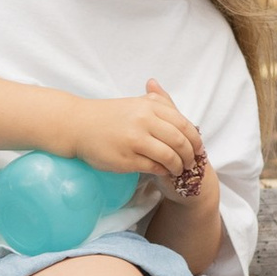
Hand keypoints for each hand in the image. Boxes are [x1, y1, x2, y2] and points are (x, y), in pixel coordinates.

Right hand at [79, 85, 204, 202]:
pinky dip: (163, 171)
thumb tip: (181, 114)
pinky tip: (163, 172)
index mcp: (149, 106)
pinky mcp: (126, 158)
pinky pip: (153, 167)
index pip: (184, 124)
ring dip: (178, 167)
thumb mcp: (135, 103)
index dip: (195, 139)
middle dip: (190, 156)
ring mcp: (134, 140)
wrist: (78, 124)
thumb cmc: (107, 115)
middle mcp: (144, 121)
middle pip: (180, 142)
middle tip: (192, 163)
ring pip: (169, 157)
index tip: (198, 148)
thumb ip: (158, 103)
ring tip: (179, 170)